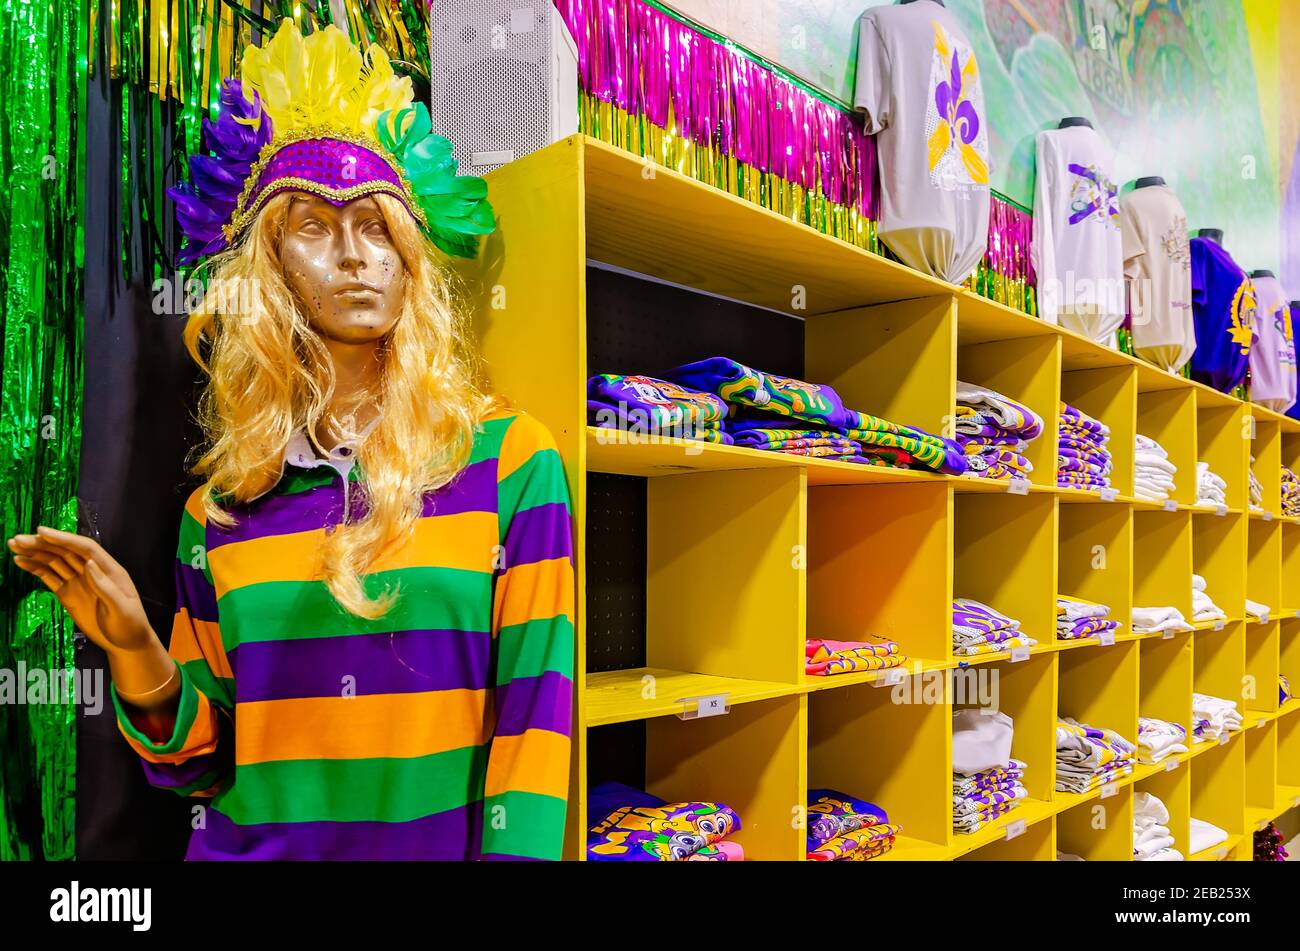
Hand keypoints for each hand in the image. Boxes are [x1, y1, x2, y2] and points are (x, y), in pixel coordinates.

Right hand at [7, 526, 156, 654]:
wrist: (126, 643)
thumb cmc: (130, 625)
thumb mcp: (122, 609)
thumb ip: (106, 588)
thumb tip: (89, 564)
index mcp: (109, 570)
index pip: (85, 548)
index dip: (63, 538)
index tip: (41, 531)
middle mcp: (92, 571)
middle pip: (65, 551)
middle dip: (42, 544)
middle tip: (17, 539)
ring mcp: (78, 581)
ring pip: (54, 561)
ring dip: (35, 552)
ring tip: (13, 545)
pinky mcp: (68, 593)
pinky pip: (49, 577)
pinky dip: (35, 568)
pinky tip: (20, 561)